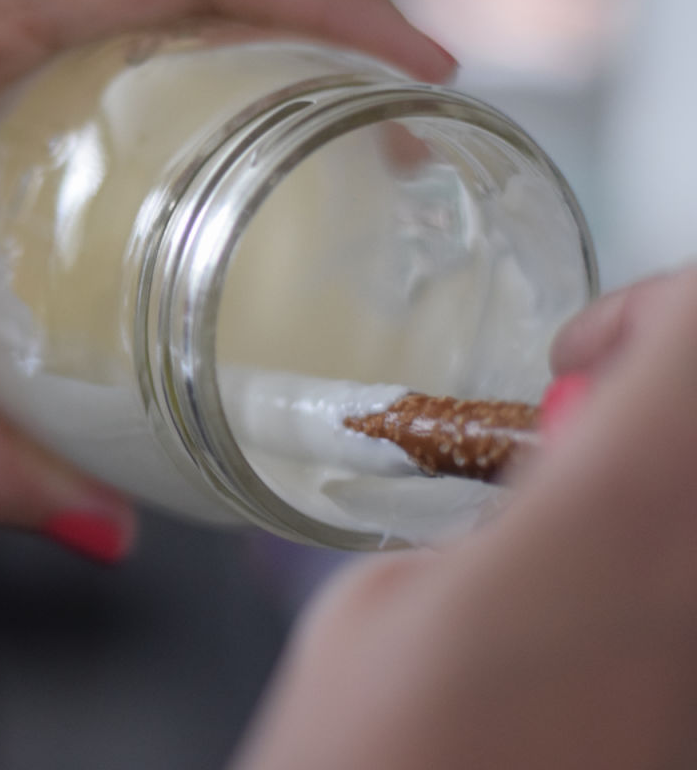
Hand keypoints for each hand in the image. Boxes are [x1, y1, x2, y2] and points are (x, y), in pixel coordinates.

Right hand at [234, 267, 696, 767]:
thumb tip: (546, 473)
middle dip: (657, 398)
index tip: (571, 362)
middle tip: (576, 442)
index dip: (648, 308)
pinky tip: (588, 612)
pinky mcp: (693, 707)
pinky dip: (652, 564)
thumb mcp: (383, 605)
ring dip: (653, 484)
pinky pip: (682, 587)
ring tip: (568, 534)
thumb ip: (487, 514)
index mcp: (617, 527)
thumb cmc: (367, 769)